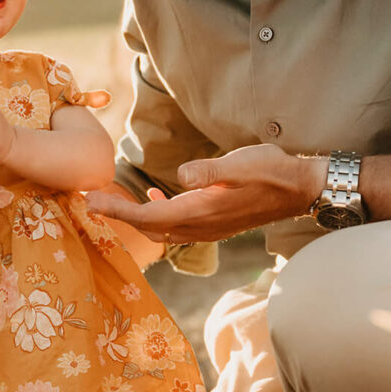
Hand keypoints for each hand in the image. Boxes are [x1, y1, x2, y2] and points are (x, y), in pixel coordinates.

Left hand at [84, 144, 325, 243]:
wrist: (300, 188)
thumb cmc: (272, 171)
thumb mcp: (241, 164)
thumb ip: (209, 171)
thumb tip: (180, 176)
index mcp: (202, 210)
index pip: (148, 215)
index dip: (117, 210)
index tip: (90, 201)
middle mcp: (201, 225)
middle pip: (148, 225)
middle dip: (119, 215)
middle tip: (91, 200)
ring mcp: (208, 227)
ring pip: (161, 228)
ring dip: (136, 216)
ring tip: (113, 201)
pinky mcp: (215, 222)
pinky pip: (176, 224)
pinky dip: (157, 213)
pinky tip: (155, 195)